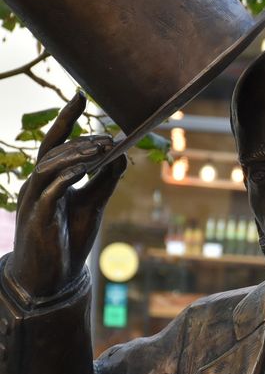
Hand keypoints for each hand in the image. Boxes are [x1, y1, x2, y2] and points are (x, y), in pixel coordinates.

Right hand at [6, 92, 127, 299]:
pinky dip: (67, 177)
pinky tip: (86, 169)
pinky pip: (50, 191)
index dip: (66, 119)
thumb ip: (105, 180)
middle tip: (108, 137)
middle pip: (53, 151)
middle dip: (80, 140)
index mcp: (49, 179)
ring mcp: (34, 200)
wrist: (53, 277)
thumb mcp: (93, 204)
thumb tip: (122, 153)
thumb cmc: (68, 238)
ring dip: (74, 154)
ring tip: (100, 148)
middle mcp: (37, 185)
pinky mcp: (38, 217)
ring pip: (47, 166)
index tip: (80, 96)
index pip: (54, 142)